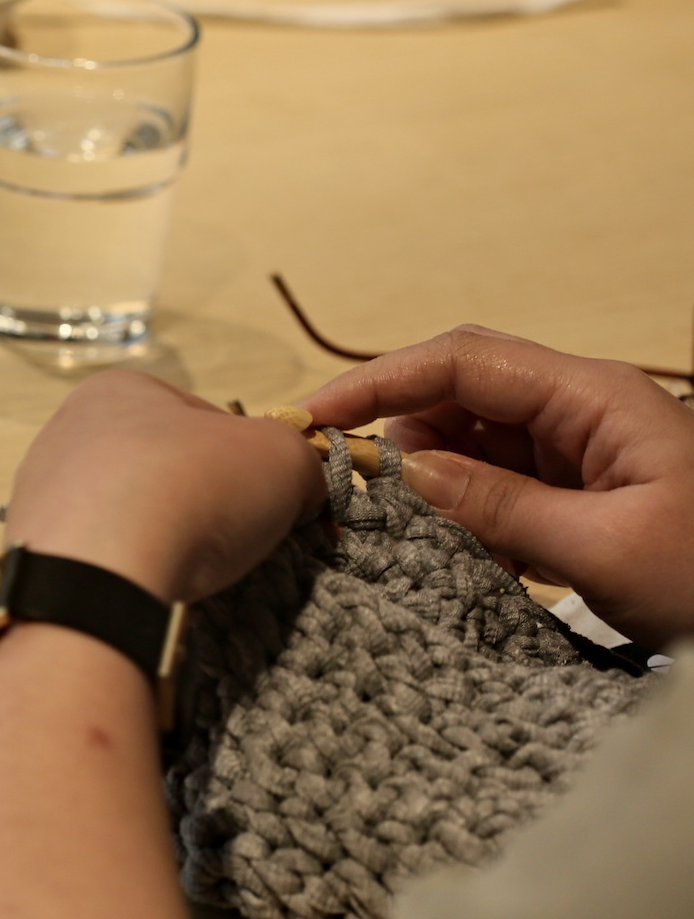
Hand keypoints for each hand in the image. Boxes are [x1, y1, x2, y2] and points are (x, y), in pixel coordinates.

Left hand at [5, 370, 325, 604]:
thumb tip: (300, 486)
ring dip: (159, 537)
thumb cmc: (193, 490)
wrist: (98, 575)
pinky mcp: (32, 549)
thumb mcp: (282, 458)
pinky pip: (94, 555)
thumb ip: (300, 460)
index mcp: (120, 388)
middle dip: (201, 502)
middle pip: (160, 468)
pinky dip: (122, 570)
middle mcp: (68, 430)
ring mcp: (39, 491)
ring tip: (183, 569)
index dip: (248, 461)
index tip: (268, 500)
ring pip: (125, 513)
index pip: (204, 420)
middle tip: (231, 540)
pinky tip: (140, 587)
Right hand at [306, 325, 693, 649]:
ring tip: (404, 536)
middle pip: (460, 394)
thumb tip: (402, 471)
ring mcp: (583, 455)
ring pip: (473, 444)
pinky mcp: (581, 499)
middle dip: (399, 432)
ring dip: (430, 482)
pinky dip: (464, 516)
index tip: (316, 419)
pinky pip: (499, 490)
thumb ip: (496, 506)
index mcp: (598, 399)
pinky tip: (453, 557)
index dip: (380, 380)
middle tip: (347, 491)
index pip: (464, 361)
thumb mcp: (603, 551)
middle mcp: (584, 412)